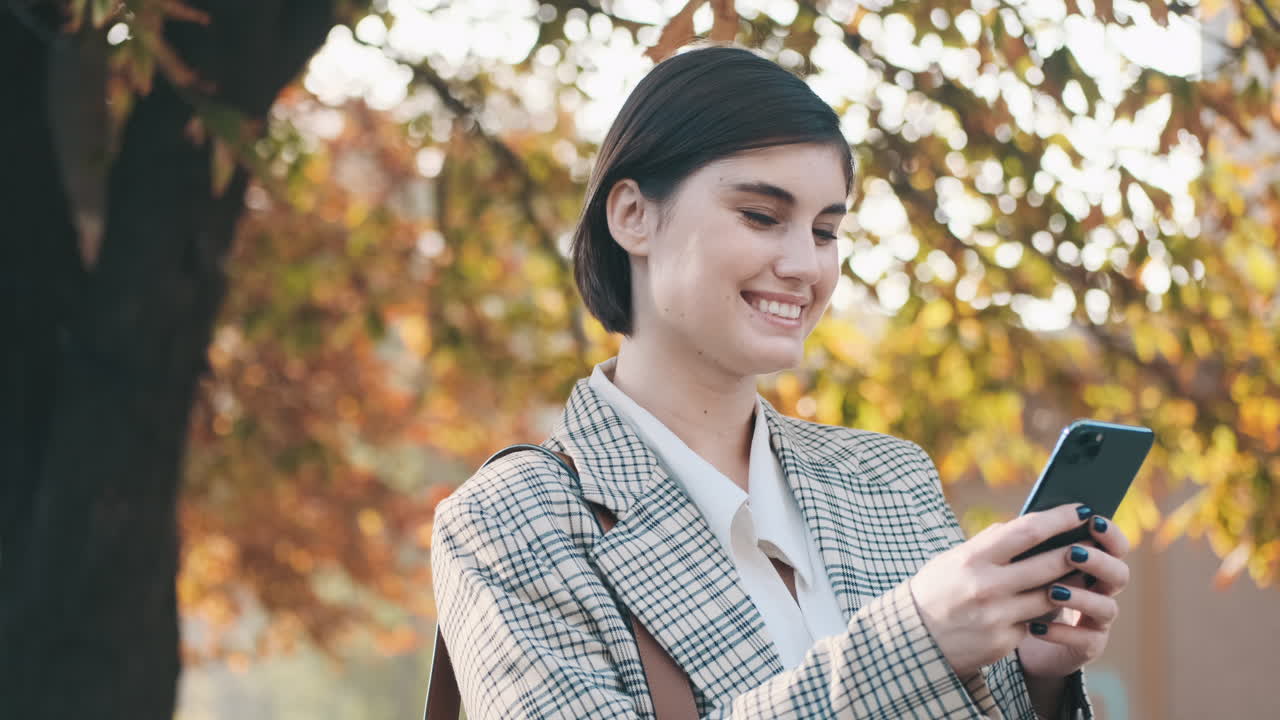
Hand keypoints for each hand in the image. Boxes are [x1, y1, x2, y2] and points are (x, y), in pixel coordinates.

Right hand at [908, 504, 1099, 677]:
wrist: (915, 638)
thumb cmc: (938, 589)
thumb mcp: (954, 559)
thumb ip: (989, 544)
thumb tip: (1026, 527)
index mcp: (972, 558)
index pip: (1026, 531)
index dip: (1058, 519)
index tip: (1079, 511)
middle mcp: (986, 586)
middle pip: (1049, 564)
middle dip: (1077, 551)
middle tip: (1094, 542)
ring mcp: (997, 616)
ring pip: (1051, 596)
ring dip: (1071, 583)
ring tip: (1083, 572)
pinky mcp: (1004, 641)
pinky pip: (1036, 623)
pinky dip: (1045, 612)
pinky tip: (1053, 604)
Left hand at [1016, 513, 1129, 680]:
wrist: (1016, 634)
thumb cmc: (1023, 587)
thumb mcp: (1026, 562)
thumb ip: (1035, 544)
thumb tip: (1029, 517)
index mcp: (1092, 564)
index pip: (1114, 546)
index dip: (1110, 534)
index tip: (1091, 520)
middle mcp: (1102, 590)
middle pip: (1119, 574)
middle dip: (1098, 561)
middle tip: (1072, 553)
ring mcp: (1097, 620)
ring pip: (1107, 607)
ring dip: (1081, 597)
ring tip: (1052, 591)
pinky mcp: (1088, 646)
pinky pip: (1084, 640)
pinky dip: (1061, 632)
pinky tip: (1035, 627)